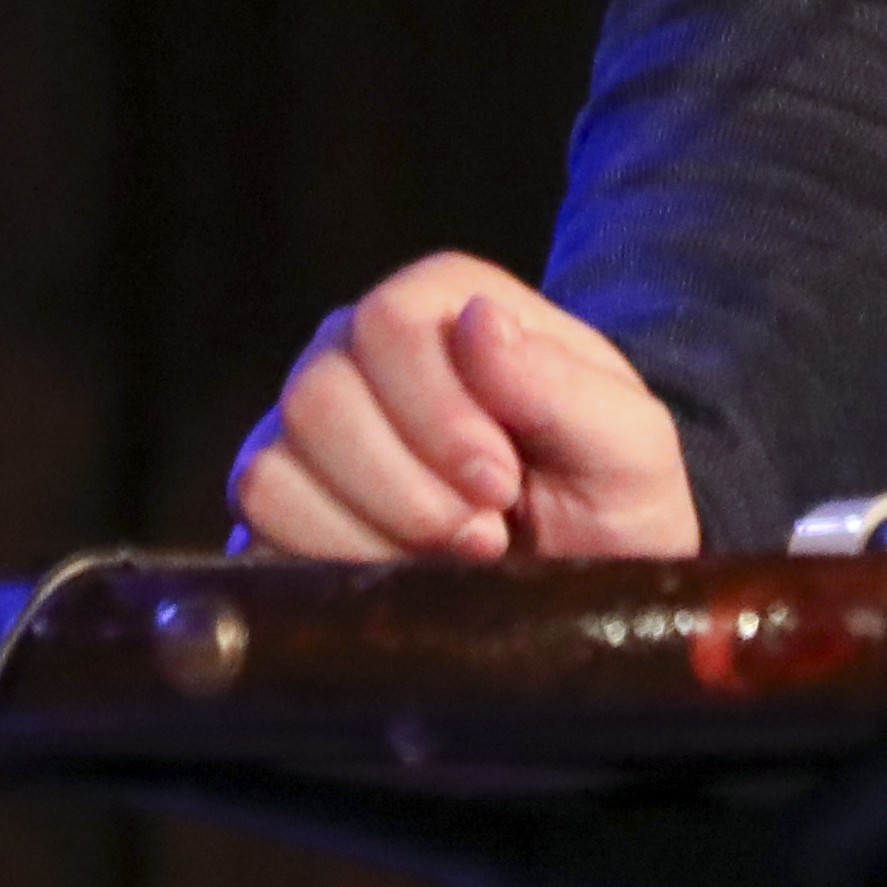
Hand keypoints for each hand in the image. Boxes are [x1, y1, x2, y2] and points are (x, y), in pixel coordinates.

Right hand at [225, 254, 698, 560]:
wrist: (586, 585)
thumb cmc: (612, 501)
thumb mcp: (628, 447)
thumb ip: (560, 383)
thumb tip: (475, 320)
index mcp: (447, 300)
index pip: (387, 321)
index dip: (438, 414)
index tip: (501, 484)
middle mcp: (360, 345)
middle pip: (319, 393)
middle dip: (408, 490)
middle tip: (484, 533)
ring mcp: (310, 422)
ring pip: (275, 461)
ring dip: (373, 530)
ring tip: (451, 553)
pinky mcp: (281, 497)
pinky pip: (258, 515)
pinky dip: (330, 555)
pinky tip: (401, 569)